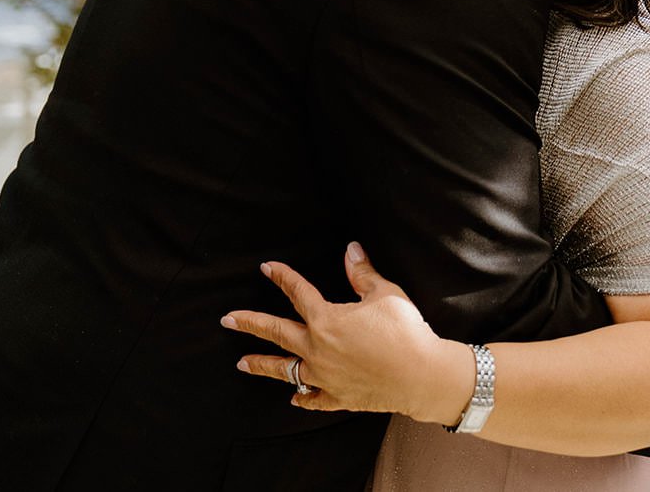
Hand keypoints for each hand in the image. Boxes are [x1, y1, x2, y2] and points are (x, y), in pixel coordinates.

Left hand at [222, 243, 473, 424]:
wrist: (422, 376)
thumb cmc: (405, 331)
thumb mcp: (385, 294)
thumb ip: (362, 273)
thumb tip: (351, 250)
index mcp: (327, 319)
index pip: (298, 292)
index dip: (282, 277)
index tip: (267, 268)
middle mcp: (318, 349)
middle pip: (276, 333)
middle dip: (249, 323)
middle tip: (227, 319)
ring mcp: (324, 376)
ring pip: (284, 369)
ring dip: (261, 364)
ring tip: (241, 363)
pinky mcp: (337, 397)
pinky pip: (312, 399)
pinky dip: (301, 397)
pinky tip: (293, 398)